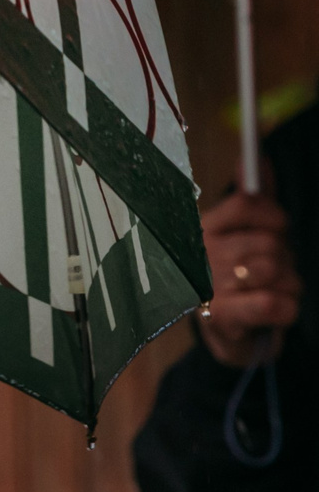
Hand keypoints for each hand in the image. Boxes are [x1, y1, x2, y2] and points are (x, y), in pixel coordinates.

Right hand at [198, 192, 301, 367]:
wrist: (225, 333)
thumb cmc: (238, 276)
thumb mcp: (241, 236)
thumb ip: (253, 198)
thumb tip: (259, 157)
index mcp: (204, 227)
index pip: (246, 204)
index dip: (275, 216)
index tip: (279, 228)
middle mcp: (202, 252)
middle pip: (269, 241)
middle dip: (285, 258)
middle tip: (273, 270)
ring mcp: (209, 284)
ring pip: (276, 271)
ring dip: (289, 285)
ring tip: (275, 290)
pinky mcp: (223, 317)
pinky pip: (274, 304)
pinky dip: (288, 308)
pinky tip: (278, 309)